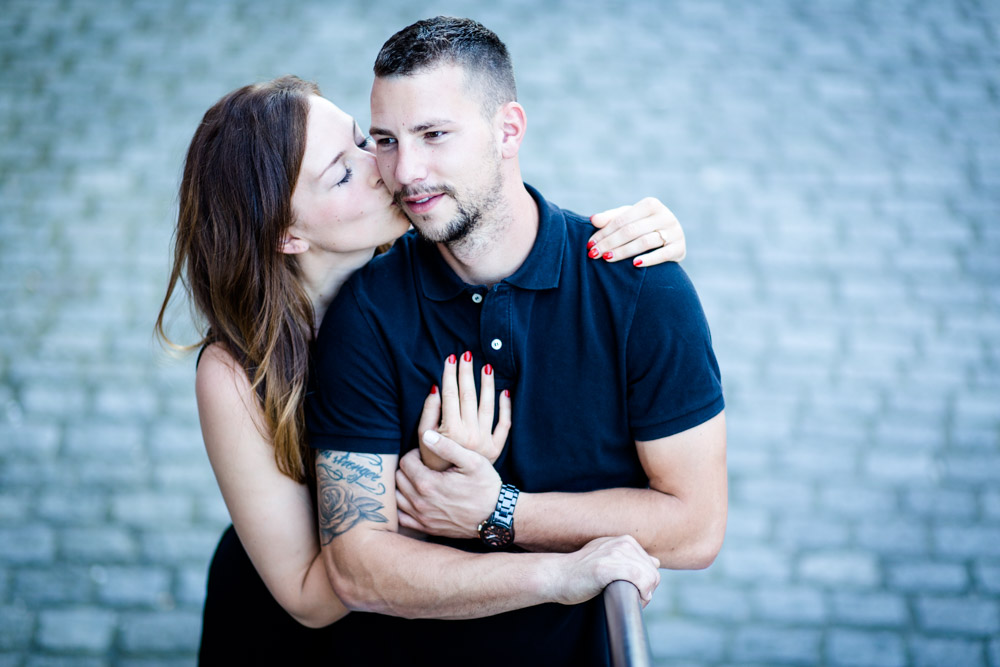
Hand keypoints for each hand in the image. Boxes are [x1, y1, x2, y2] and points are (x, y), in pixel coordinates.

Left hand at [395, 430, 501, 538]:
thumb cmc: (486, 486)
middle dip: (409, 468)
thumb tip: (425, 435)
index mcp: (428, 484)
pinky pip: (402, 517)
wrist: (496, 515)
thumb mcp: (472, 461)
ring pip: (397, 497)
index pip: (405, 462)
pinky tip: (416, 498)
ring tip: (420, 480)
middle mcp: (421, 502)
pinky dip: (404, 506)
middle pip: (399, 478)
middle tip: (424, 465)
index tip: (427, 455)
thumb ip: (447, 446)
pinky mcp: (427, 528)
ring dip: (404, 486)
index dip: (415, 454)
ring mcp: (423, 518)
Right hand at [417, 352, 511, 470]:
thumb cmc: (432, 461)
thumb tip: (436, 388)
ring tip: (486, 366)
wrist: (452, 491)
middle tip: (467, 354)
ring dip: (487, 384)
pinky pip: (504, 424)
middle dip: (467, 373)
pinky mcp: (496, 448)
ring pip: (488, 406)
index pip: (450, 395)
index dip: (450, 375)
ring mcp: (485, 441)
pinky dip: (506, 407)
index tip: (450, 359)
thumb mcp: (424, 438)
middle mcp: (470, 434)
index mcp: (451, 431)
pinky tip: (504, 391)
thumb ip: (429, 413)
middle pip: (469, 396)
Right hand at [551, 535, 660, 606]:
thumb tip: (655, 562)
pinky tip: (633, 598)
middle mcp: (622, 543)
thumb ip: (629, 558)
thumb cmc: (581, 572)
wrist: (557, 576)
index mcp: (624, 540)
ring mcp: (615, 553)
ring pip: (649, 576)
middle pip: (652, 572)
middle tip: (634, 600)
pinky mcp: (607, 566)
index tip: (634, 592)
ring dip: (645, 594)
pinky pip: (640, 580)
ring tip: (632, 600)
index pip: (651, 565)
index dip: (646, 582)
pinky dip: (642, 594)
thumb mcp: (607, 557)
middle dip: (647, 590)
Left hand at [588, 197, 685, 266]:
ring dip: (624, 252)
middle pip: (631, 231)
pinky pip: (663, 254)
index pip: (622, 220)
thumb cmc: (644, 227)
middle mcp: (665, 215)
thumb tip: (593, 220)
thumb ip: (611, 219)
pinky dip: (648, 260)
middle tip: (594, 254)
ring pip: (645, 242)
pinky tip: (634, 265)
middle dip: (610, 243)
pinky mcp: (680, 248)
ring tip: (607, 259)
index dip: (604, 233)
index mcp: (651, 204)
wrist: (671, 240)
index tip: (589, 245)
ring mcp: (674, 231)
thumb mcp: (628, 219)